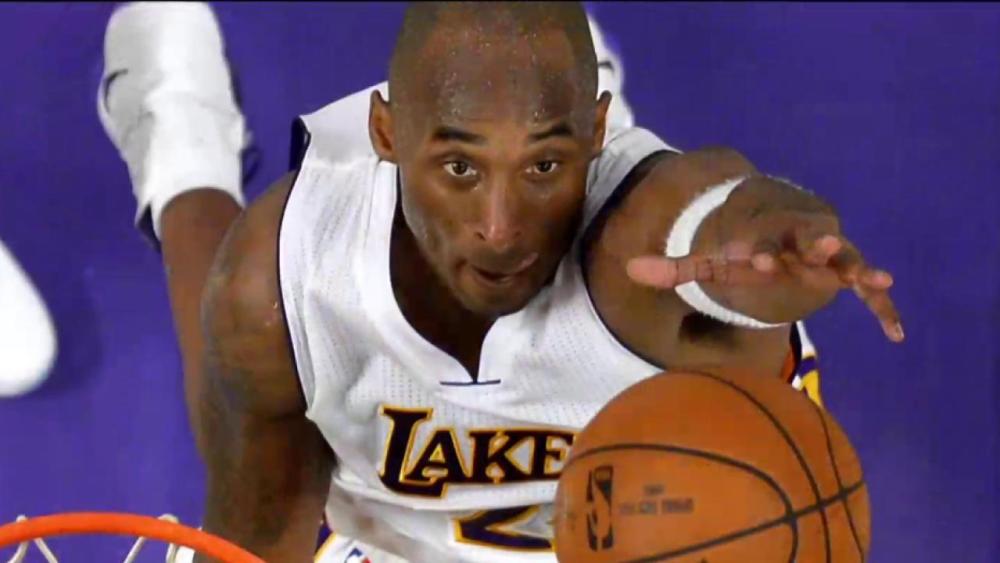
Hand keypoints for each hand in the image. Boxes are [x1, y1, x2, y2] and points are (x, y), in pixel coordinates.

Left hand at [625, 177, 903, 341]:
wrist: (789, 231)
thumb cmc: (748, 253)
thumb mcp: (714, 263)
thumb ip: (676, 268)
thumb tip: (627, 269)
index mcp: (767, 236)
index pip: (761, 241)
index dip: (755, 250)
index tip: (747, 258)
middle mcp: (800, 241)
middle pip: (810, 239)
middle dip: (815, 243)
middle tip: (821, 245)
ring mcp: (829, 258)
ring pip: (847, 258)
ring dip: (857, 266)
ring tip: (874, 277)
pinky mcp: (849, 277)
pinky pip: (869, 293)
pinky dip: (884, 309)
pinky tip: (896, 335)